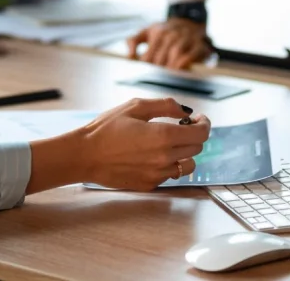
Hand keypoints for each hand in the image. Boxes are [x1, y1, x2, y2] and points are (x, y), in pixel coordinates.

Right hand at [27, 98, 210, 193]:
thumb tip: (186, 111)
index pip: (201, 134)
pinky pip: (170, 175)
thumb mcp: (135, 107)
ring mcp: (158, 174)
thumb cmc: (106, 129)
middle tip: (180, 127)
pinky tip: (153, 155)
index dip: (204, 124)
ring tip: (168, 144)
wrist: (85, 155)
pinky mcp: (149, 184)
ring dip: (184, 153)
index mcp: (163, 136)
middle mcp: (164, 158)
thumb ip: (165, 106)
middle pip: (196, 148)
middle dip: (193, 135)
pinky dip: (169, 164)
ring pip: (187, 165)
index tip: (198, 119)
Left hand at [127, 18, 211, 69]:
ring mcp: (186, 39)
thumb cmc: (164, 30)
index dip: (146, 65)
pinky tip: (178, 68)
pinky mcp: (198, 45)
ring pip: (174, 56)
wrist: (188, 21)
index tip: (147, 68)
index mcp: (158, 33)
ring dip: (170, 67)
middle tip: (158, 73)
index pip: (148, 57)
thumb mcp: (146, 32)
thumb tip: (130, 56)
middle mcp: (172, 35)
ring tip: (167, 73)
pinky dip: (183, 64)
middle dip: (158, 69)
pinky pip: (190, 56)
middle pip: (160, 59)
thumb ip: (133, 41)